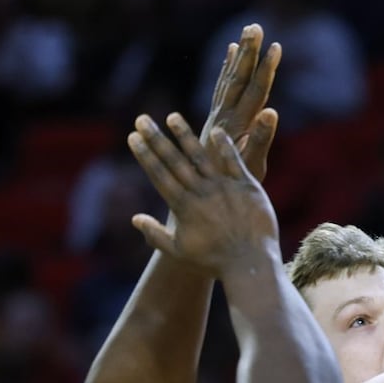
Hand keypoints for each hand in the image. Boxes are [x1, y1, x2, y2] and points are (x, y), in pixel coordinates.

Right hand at [127, 112, 280, 270]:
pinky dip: (225, 146)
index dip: (144, 155)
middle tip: (142, 119)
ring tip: (172, 117)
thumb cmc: (214, 262)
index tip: (132, 137)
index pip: (158, 175)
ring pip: (201, 156)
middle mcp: (201, 193)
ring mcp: (224, 188)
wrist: (251, 265)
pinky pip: (234, 161)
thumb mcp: (179, 252)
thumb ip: (155, 234)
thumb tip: (135, 218)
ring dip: (185, 135)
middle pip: (174, 161)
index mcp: (183, 207)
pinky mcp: (247, 186)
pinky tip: (215, 130)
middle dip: (156, 139)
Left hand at [201, 25, 280, 181]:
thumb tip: (271, 111)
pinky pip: (223, 89)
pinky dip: (228, 70)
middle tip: (256, 27)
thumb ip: (260, 139)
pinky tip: (230, 53)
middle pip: (238, 79)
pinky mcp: (217, 121)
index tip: (275, 46)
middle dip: (249, 54)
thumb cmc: (230, 191)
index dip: (265, 69)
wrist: (201, 203)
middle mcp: (224, 117)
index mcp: (235, 126)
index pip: (253, 91)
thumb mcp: (251, 168)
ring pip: (230, 80)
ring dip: (240, 57)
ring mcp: (219, 117)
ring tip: (247, 32)